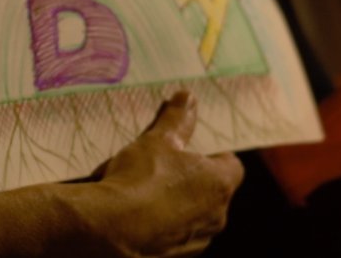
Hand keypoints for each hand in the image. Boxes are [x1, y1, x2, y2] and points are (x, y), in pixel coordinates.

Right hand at [90, 92, 243, 257]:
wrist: (108, 229)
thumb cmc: (139, 180)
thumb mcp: (157, 140)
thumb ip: (177, 119)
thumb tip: (187, 98)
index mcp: (220, 184)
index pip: (232, 164)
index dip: (213, 154)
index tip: (191, 148)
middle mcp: (216, 216)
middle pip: (212, 191)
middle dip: (192, 179)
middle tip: (164, 166)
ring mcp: (196, 241)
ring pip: (193, 215)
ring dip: (178, 204)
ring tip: (146, 190)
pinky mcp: (176, 257)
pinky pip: (175, 235)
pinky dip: (163, 225)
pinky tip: (137, 214)